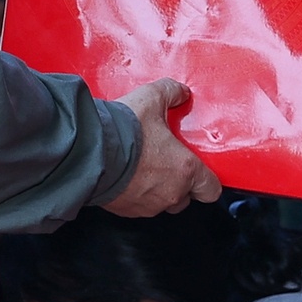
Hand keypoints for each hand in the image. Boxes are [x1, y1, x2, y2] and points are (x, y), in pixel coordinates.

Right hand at [104, 79, 222, 216]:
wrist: (90, 152)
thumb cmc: (123, 132)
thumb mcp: (151, 99)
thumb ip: (171, 92)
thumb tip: (179, 91)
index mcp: (185, 170)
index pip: (211, 189)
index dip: (207, 180)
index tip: (200, 170)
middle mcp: (170, 192)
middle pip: (186, 197)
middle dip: (179, 182)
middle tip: (167, 161)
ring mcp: (148, 205)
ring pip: (161, 203)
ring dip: (157, 189)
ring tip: (144, 167)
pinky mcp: (126, 210)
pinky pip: (138, 206)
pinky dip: (135, 194)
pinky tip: (126, 175)